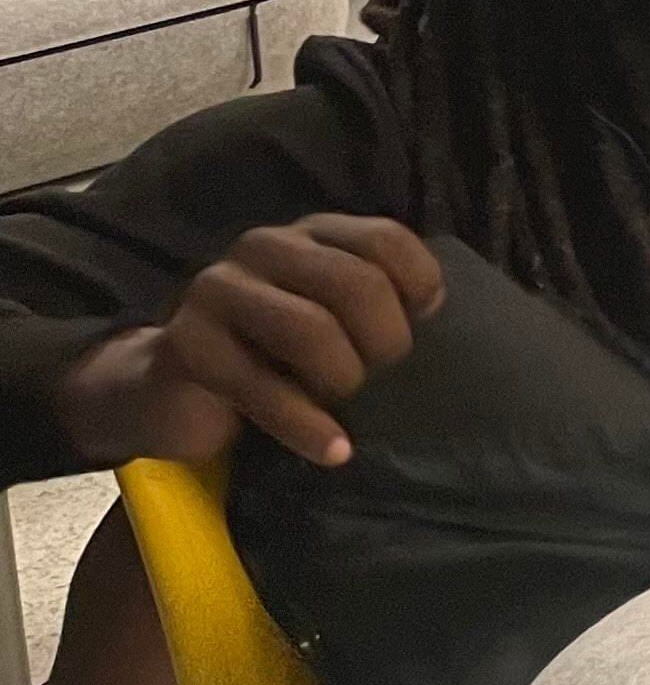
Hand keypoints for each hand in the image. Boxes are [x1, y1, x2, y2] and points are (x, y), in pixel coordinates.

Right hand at [53, 216, 444, 469]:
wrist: (170, 392)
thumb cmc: (272, 356)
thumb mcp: (331, 319)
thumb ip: (378, 303)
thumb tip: (445, 318)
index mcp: (311, 233)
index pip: (385, 239)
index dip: (418, 283)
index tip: (427, 324)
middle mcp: (266, 247)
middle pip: (356, 284)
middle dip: (385, 342)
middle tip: (384, 380)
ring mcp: (219, 289)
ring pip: (311, 329)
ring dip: (344, 380)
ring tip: (351, 409)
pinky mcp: (187, 344)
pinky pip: (262, 387)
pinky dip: (307, 425)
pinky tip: (334, 450)